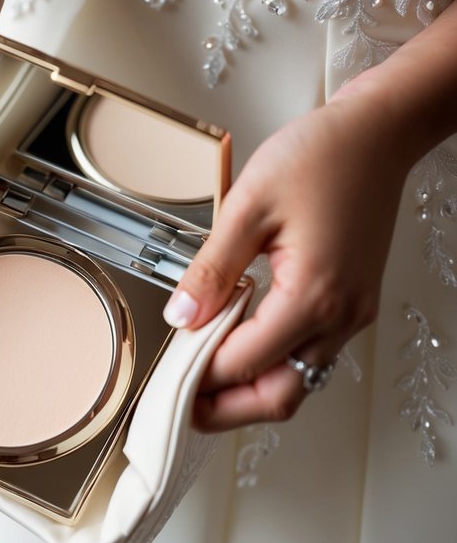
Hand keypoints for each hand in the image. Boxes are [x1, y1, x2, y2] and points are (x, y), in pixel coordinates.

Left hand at [162, 81, 412, 431]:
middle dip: (228, 408)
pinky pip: (312, 352)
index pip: (246, 363)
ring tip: (204, 373)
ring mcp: (353, 312)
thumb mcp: (247, 206)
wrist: (376, 133)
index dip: (201, 379)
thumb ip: (211, 270)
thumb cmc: (322, 156)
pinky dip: (275, 359)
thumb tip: (182, 317)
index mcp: (312, 296)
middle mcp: (341, 315)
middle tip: (183, 403)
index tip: (166, 381)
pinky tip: (240, 339)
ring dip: (252, 386)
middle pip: (280, 394)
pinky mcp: (354, 302)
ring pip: (299, 379)